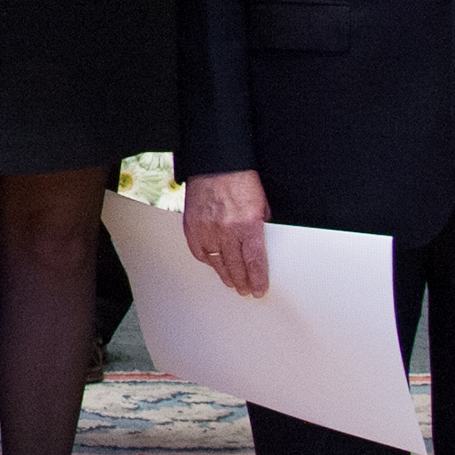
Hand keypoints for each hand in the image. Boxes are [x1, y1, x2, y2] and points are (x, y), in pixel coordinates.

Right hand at [184, 169, 273, 297]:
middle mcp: (226, 230)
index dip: (257, 279)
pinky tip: (214, 265)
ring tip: (232, 283)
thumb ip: (261, 227)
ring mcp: (207, 229)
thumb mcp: (261, 204)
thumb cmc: (240, 180)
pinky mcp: (192, 226)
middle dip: (243, 282)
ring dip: (226, 275)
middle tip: (247, 291)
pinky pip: (200, 252)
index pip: (254, 262)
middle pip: (236, 266)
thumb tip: (262, 245)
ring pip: (217, 262)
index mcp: (248, 224)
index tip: (259, 289)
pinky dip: (208, 260)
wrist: (215, 163)